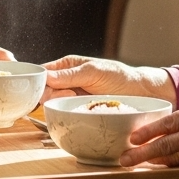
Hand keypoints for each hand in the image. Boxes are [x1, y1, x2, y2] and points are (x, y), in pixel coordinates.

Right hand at [41, 55, 175, 102]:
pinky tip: (76, 110)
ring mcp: (71, 97)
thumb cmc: (118, 76)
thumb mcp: (93, 71)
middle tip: (69, 95)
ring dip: (59, 103)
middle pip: (44, 90)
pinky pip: (63, 114)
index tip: (45, 88)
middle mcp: (66, 81)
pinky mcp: (77, 111)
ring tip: (75, 100)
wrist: (139, 93)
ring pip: (52, 103)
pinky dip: (65, 113)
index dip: (39, 81)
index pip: (43, 72)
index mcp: (67, 65)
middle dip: (51, 94)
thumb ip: (69, 75)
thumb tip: (45, 76)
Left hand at [119, 96, 178, 169]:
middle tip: (125, 159)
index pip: (168, 121)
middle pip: (166, 144)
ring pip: (175, 158)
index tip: (133, 137)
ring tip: (138, 165)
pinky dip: (175, 167)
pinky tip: (163, 168)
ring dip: (154, 162)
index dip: (148, 131)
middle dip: (142, 152)